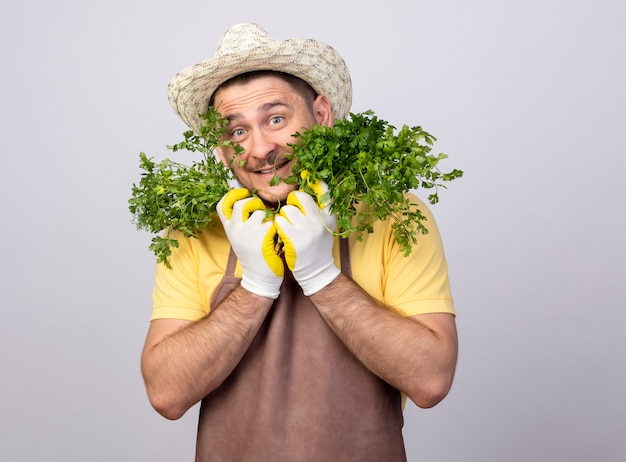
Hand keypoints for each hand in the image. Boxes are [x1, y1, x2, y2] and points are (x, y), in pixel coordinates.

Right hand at [217, 188, 283, 298]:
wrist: (259, 278)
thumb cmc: (254, 256)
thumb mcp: (241, 238)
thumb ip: (242, 221)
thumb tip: (249, 200)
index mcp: (229, 229)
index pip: (222, 205)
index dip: (233, 195)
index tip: (244, 193)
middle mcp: (235, 230)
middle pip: (241, 204)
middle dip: (254, 203)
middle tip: (261, 210)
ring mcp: (247, 234)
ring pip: (260, 213)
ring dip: (269, 218)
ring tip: (271, 230)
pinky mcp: (261, 239)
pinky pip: (272, 223)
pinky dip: (276, 228)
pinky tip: (276, 238)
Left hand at [274, 178, 339, 295]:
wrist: (316, 270)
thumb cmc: (318, 245)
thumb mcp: (325, 226)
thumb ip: (318, 210)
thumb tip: (307, 187)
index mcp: (329, 216)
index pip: (325, 192)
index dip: (315, 181)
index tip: (306, 174)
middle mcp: (320, 221)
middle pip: (300, 197)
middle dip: (292, 201)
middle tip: (292, 210)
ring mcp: (307, 230)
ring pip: (287, 210)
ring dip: (283, 216)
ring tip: (288, 227)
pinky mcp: (294, 239)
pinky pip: (279, 222)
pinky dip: (278, 226)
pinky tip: (283, 234)